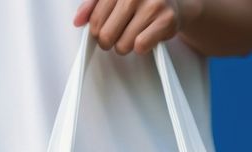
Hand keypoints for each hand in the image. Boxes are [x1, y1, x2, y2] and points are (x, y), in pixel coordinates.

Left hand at [73, 0, 202, 55]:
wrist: (173, 4)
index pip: (95, 19)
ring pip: (123, 44)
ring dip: (126, 46)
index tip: (104, 29)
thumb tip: (78, 21)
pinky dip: (141, 48)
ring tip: (133, 34)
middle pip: (106, 35)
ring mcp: (152, 4)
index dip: (97, 31)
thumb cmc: (141, 3)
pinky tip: (146, 37)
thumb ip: (93, 6)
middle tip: (118, 35)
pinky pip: (141, 46)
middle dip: (109, 41)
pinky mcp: (166, 19)